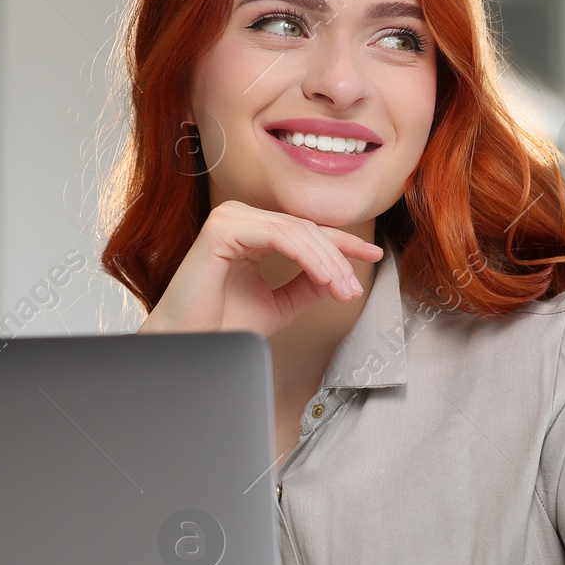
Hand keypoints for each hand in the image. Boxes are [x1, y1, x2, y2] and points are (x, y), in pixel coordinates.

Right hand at [136, 201, 383, 337]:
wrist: (191, 345)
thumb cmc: (224, 325)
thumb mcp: (280, 304)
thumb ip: (307, 285)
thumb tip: (340, 273)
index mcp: (252, 230)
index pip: (305, 231)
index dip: (342, 244)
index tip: (373, 257)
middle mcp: (240, 218)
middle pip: (305, 229)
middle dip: (338, 259)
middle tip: (353, 289)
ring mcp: (230, 218)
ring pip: (297, 231)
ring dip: (327, 261)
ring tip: (342, 289)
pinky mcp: (223, 227)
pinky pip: (278, 235)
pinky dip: (307, 256)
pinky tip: (324, 278)